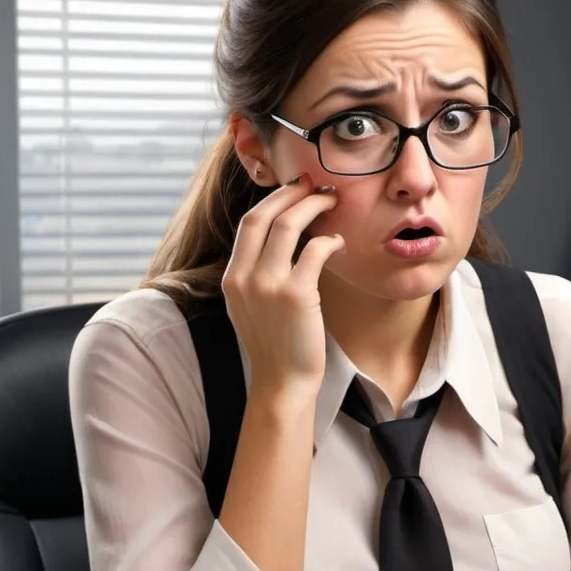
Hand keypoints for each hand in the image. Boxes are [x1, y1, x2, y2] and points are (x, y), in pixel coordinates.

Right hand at [222, 173, 344, 396]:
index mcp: (232, 278)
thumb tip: (283, 238)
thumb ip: (258, 273)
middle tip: (316, 187)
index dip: (273, 200)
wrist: (282, 382)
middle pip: (264, 215)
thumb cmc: (276, 345)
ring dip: (313, 208)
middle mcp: (244, 277)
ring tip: (332, 204)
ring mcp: (268, 285)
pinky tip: (339, 244)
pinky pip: (315, 251)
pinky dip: (329, 241)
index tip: (296, 191)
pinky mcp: (295, 295)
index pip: (248, 223)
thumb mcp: (252, 305)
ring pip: (288, 226)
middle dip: (292, 194)